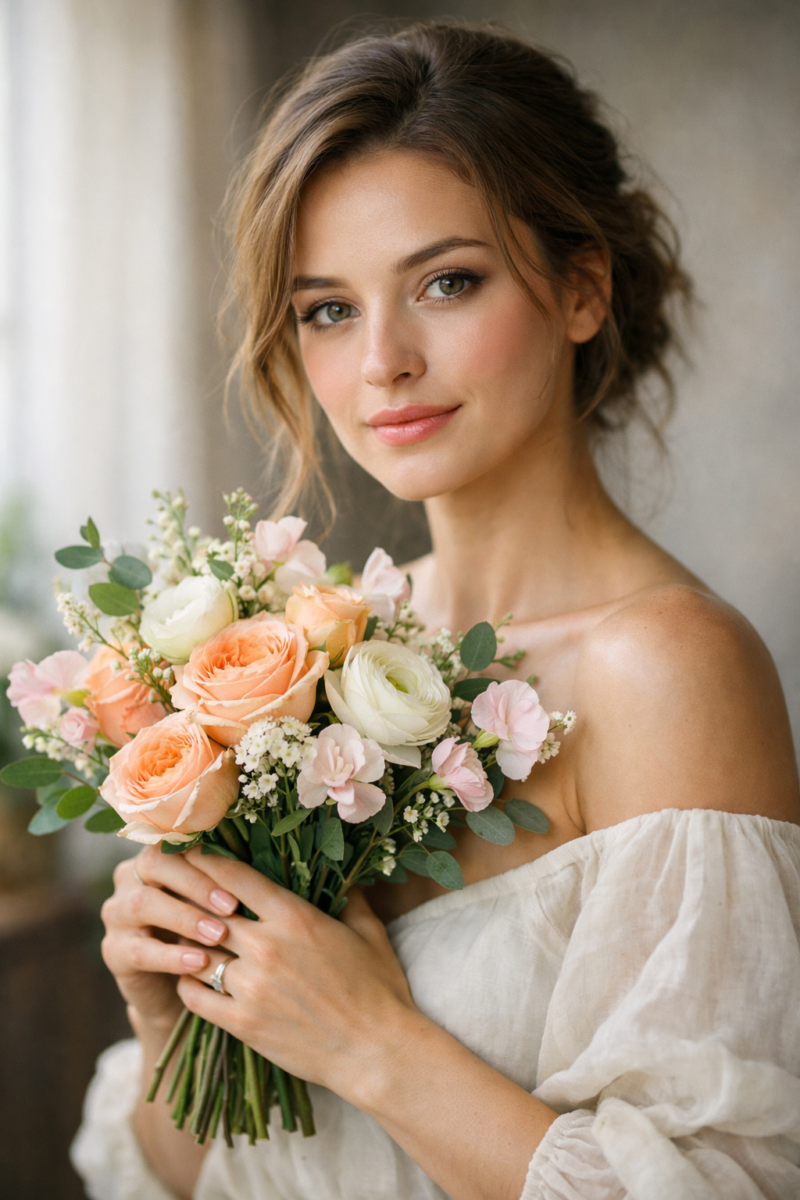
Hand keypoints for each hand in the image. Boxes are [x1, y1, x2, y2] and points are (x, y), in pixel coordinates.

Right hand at [100, 845, 239, 1032]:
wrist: (179, 991)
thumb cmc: (206, 935)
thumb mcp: (215, 906)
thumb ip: (226, 883)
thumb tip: (260, 866)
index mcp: (157, 856)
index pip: (177, 842)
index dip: (208, 859)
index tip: (239, 880)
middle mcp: (130, 877)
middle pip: (156, 864)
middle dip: (196, 884)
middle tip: (231, 907)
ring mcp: (116, 914)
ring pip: (143, 904)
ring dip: (185, 917)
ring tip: (218, 935)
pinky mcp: (113, 951)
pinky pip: (139, 949)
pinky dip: (171, 956)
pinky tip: (199, 962)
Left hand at [175, 850, 414, 1102]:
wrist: (376, 1051)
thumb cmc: (380, 989)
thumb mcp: (370, 933)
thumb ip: (350, 899)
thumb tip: (343, 876)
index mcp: (295, 917)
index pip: (235, 877)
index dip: (208, 860)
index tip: (193, 852)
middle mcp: (266, 946)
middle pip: (207, 912)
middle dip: (193, 903)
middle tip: (183, 897)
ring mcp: (251, 987)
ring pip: (195, 953)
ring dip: (188, 945)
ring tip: (187, 939)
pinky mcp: (242, 1024)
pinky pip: (195, 995)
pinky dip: (188, 983)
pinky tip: (193, 977)